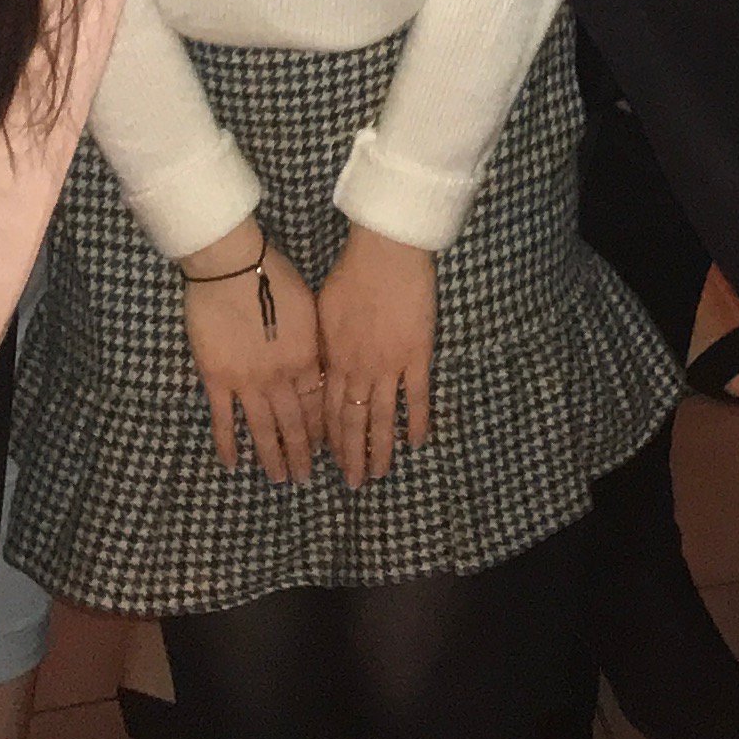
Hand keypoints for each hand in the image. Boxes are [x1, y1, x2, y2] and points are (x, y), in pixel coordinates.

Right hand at [178, 224, 326, 482]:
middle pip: (296, 425)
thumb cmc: (274, 275)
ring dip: (273, 457)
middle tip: (307, 478)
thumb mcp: (309, 306)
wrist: (231, 267)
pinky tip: (233, 465)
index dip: (324, 428)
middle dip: (304, 454)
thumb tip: (319, 364)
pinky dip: (229, 444)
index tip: (329, 448)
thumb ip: (314, 340)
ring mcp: (248, 383)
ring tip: (281, 480)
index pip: (319, 404)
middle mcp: (281, 379)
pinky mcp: (217, 380)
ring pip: (264, 430)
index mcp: (307, 359)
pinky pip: (224, 420)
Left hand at [314, 227, 437, 485]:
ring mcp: (389, 366)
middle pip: (353, 423)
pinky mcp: (417, 356)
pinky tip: (417, 443)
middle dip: (350, 456)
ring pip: (383, 419)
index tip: (329, 460)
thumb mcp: (322, 312)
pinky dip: (417, 423)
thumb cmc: (350, 274)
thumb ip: (323, 346)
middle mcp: (359, 371)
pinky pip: (416, 398)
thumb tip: (321, 369)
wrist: (385, 255)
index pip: (329, 410)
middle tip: (353, 483)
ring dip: (380, 449)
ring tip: (379, 474)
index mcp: (334, 360)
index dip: (330, 438)